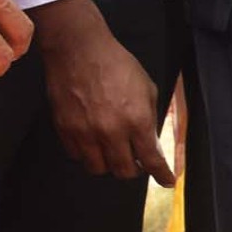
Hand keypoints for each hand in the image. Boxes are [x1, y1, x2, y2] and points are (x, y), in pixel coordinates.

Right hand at [31, 0, 173, 184]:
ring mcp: (86, 133)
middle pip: (124, 171)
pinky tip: (93, 141)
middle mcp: (111, 132)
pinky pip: (77, 156)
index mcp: (136, 120)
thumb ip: (150, 117)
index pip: (151, 160)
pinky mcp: (66, 131)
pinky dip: (87, 154)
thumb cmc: (116, 64)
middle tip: (136, 160)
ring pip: (98, 169)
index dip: (161, 174)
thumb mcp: (146, 87)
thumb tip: (151, 142)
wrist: (80, 51)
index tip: (166, 181)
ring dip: (109, 164)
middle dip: (134, 169)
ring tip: (113, 150)